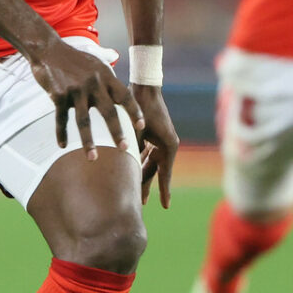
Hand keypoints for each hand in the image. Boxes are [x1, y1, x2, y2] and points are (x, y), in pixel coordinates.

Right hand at [27, 38, 143, 160]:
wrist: (48, 50)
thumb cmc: (74, 58)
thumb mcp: (95, 60)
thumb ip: (107, 66)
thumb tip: (116, 64)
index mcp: (106, 76)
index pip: (125, 96)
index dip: (134, 112)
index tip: (142, 127)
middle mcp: (93, 83)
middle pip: (108, 111)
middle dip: (117, 132)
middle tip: (124, 148)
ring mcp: (75, 90)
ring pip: (84, 120)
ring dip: (88, 141)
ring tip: (93, 158)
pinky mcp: (59, 95)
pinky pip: (61, 118)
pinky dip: (61, 133)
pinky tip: (63, 145)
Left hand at [133, 85, 179, 208]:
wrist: (145, 87)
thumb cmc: (142, 108)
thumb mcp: (136, 132)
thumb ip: (133, 150)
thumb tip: (124, 170)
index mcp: (168, 146)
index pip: (165, 173)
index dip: (164, 191)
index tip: (165, 206)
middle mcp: (167, 145)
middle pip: (155, 170)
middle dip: (146, 186)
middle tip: (140, 204)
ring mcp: (160, 141)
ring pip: (149, 163)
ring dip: (141, 175)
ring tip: (134, 192)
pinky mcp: (153, 136)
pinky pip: (146, 154)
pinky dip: (139, 162)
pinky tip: (130, 173)